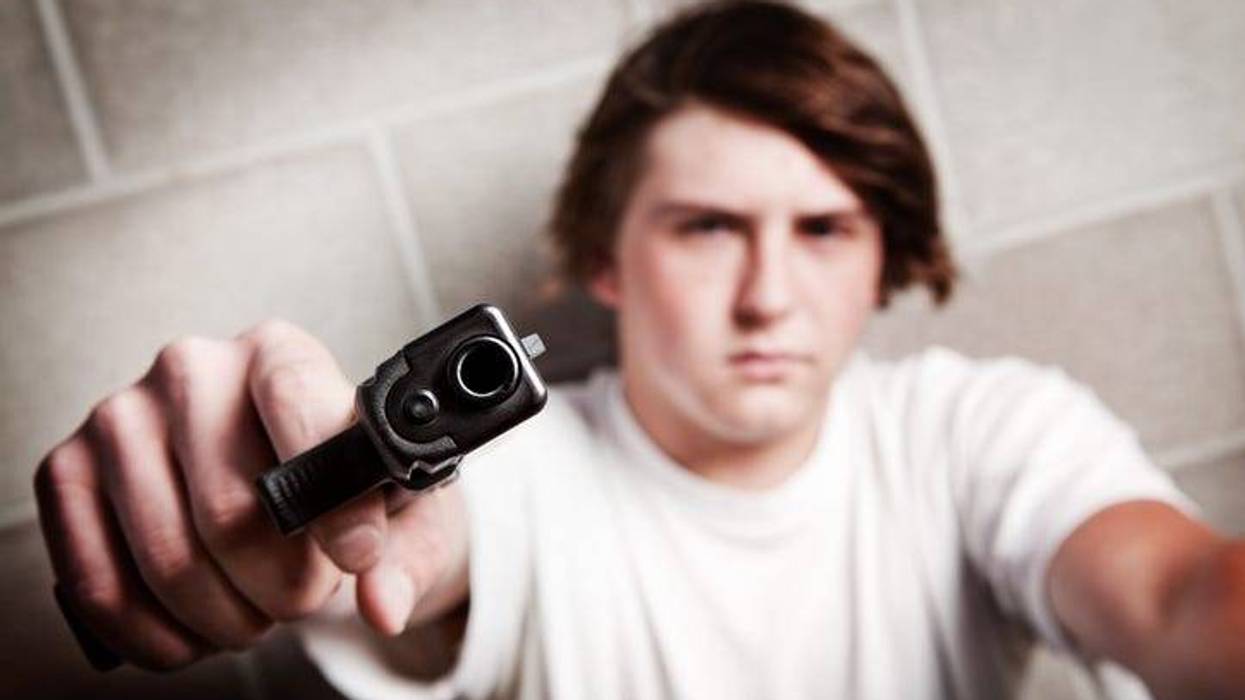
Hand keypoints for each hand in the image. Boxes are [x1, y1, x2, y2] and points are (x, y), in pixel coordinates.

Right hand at [33, 320, 468, 670]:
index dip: (333, 501)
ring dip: (225, 619)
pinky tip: (196, 633)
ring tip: (257, 612)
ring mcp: (120, 416)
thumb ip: (400, 557)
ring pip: (169, 559)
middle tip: (305, 597)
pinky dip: (158, 636)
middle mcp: (192, 367)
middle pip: (230, 509)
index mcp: (280, 352)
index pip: (298, 403)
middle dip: (283, 586)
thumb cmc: (347, 494)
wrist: (282, 494)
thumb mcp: (396, 516)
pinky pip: (104, 586)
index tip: (358, 559)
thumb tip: (385, 604)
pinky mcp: (66, 471)